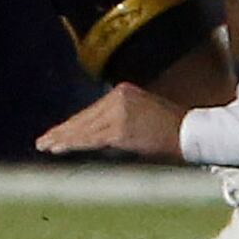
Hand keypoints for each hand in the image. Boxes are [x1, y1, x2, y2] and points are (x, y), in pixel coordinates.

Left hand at [37, 82, 189, 162]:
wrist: (194, 133)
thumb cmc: (174, 127)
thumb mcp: (145, 112)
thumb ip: (123, 116)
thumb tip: (103, 133)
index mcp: (122, 91)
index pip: (92, 111)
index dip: (75, 124)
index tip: (59, 131)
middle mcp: (116, 98)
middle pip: (84, 118)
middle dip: (64, 131)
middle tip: (44, 141)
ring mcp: (117, 114)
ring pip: (83, 129)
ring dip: (63, 139)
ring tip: (46, 146)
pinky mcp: (120, 131)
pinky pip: (91, 139)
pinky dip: (74, 144)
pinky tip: (59, 148)